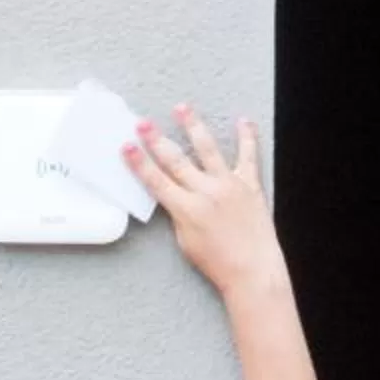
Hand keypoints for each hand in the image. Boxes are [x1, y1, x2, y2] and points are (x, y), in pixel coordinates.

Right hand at [126, 106, 281, 301]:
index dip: (139, 163)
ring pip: (207, 149)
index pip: (156, 181)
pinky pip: (248, 155)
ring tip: (181, 108)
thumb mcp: (186, 243)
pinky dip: (247, 137)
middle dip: (156, 140)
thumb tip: (176, 196)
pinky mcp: (249, 184)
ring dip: (192, 126)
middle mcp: (206, 192)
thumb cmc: (219, 263)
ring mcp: (229, 185)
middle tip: (143, 123)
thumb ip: (180, 215)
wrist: (253, 271)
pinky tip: (243, 121)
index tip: (127, 147)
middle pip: (175, 161)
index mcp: (187, 210)